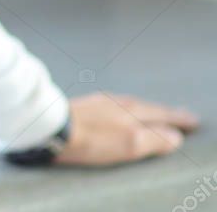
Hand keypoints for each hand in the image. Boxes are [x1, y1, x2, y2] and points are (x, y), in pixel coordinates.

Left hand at [53, 92, 198, 165]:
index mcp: (132, 110)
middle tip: (182, 115)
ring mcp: (102, 101)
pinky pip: (118, 105)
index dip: (178, 119)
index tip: (193, 120)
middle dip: (167, 112)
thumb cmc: (92, 138)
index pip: (162, 114)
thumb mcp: (128, 144)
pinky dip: (130, 110)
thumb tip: (175, 136)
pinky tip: (124, 113)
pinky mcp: (88, 106)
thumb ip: (153, 140)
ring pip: (133, 105)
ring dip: (149, 110)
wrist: (52, 127)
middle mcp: (119, 101)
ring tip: (157, 114)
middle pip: (149, 107)